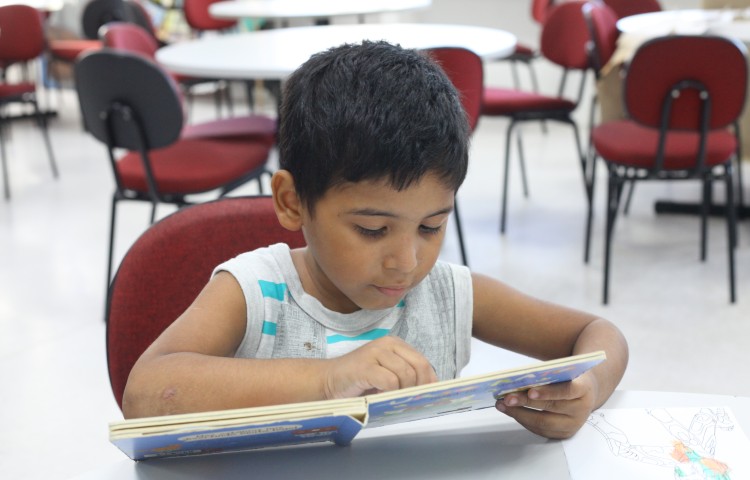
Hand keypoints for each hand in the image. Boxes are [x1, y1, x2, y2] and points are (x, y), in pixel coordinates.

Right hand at [322, 336, 436, 399]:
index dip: (429, 380)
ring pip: (405, 374)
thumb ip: (405, 376)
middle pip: (418, 366)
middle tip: (409, 401)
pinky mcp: (365, 366)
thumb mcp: (387, 375)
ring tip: (390, 398)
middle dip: (418, 387)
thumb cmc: (359, 382)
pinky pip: (390, 381)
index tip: (428, 396)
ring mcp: (375, 353)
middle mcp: (387, 344)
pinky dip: (389, 393)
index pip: (423, 362)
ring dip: (402, 391)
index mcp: (395, 344)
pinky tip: (379, 396)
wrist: (328, 380)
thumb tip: (429, 389)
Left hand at [494, 372, 597, 438]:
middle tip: (507, 398)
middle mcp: (582, 409)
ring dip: (520, 414)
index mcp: (584, 389)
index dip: (548, 392)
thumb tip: (517, 380)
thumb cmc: (569, 377)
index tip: (530, 391)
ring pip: (544, 422)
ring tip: (503, 405)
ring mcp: (574, 424)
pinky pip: (542, 430)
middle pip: (551, 407)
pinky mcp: (565, 434)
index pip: (567, 391)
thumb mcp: (564, 371)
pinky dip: (525, 421)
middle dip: (526, 403)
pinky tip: (513, 412)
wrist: (587, 393)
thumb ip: (548, 375)